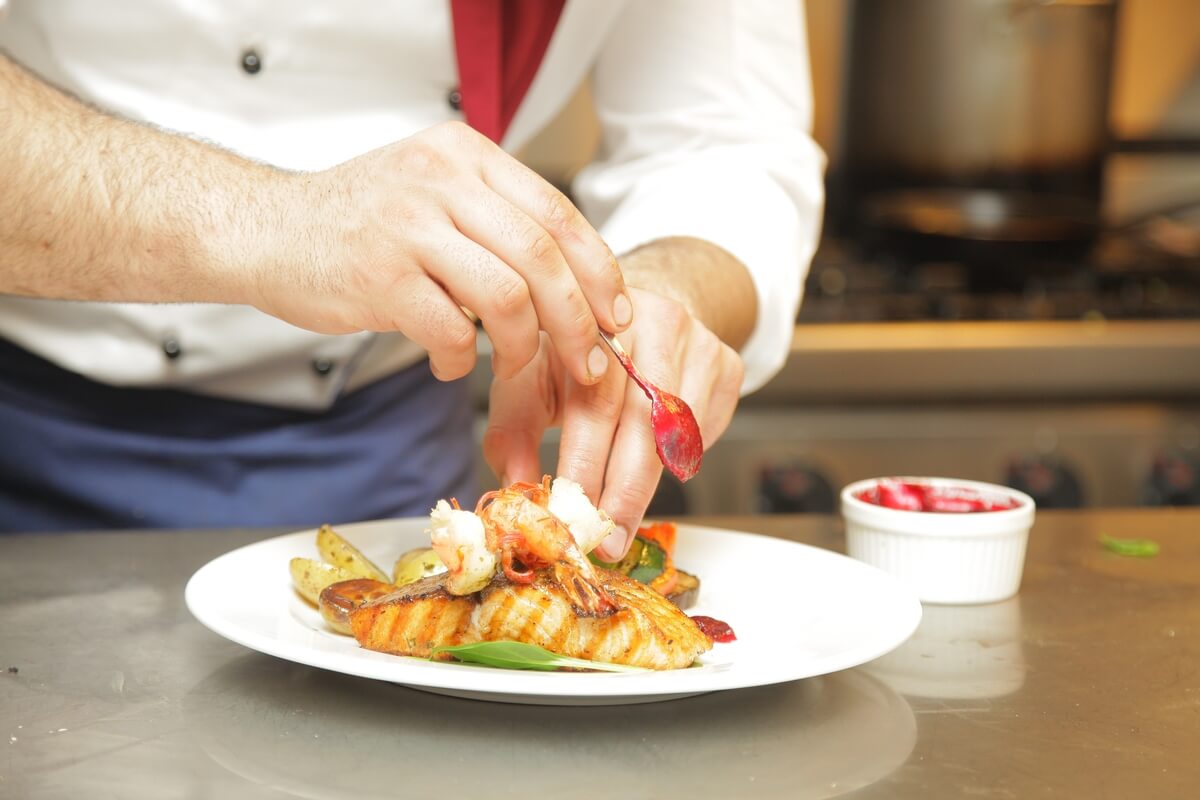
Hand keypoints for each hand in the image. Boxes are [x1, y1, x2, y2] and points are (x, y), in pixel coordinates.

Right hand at [252, 121, 630, 383]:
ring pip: (507, 296)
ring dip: (524, 348)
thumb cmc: (361, 224)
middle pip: (542, 256)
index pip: (558, 213)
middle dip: (578, 320)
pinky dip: (462, 361)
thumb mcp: (434, 192)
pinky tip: (451, 364)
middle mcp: (441, 179)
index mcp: (466, 155)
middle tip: (589, 364)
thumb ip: (497, 222)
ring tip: (512, 368)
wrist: (266, 230)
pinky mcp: (379, 276)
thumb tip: (578, 289)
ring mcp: (408, 225)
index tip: (616, 316)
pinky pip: (450, 331)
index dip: (599, 272)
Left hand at [483, 288, 743, 559]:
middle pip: (644, 420)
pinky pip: (705, 429)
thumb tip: (515, 489)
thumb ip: (514, 430)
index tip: (571, 518)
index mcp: (590, 322)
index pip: (594, 402)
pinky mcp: (726, 363)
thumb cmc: (574, 353)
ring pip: (679, 431)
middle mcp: (648, 323)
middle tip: (607, 541)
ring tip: (622, 523)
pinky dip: (679, 460)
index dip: (584, 465)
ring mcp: (696, 341)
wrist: (634, 309)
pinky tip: (653, 467)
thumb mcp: (531, 377)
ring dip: (649, 486)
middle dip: (623, 491)